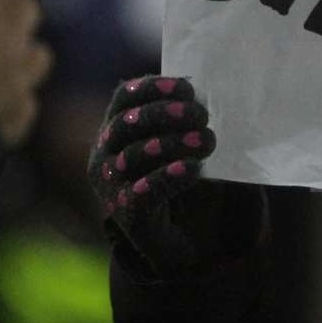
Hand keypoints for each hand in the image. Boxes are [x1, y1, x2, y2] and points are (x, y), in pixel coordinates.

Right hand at [88, 75, 260, 278]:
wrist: (180, 235)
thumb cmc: (180, 173)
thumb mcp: (181, 140)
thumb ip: (188, 118)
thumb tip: (216, 96)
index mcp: (117, 127)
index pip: (125, 96)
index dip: (152, 87)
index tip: (186, 87)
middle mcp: (105, 153)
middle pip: (127, 123)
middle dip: (165, 114)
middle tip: (202, 116)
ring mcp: (110, 185)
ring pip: (132, 156)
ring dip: (171, 144)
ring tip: (205, 141)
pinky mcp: (126, 214)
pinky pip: (140, 193)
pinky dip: (165, 177)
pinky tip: (190, 169)